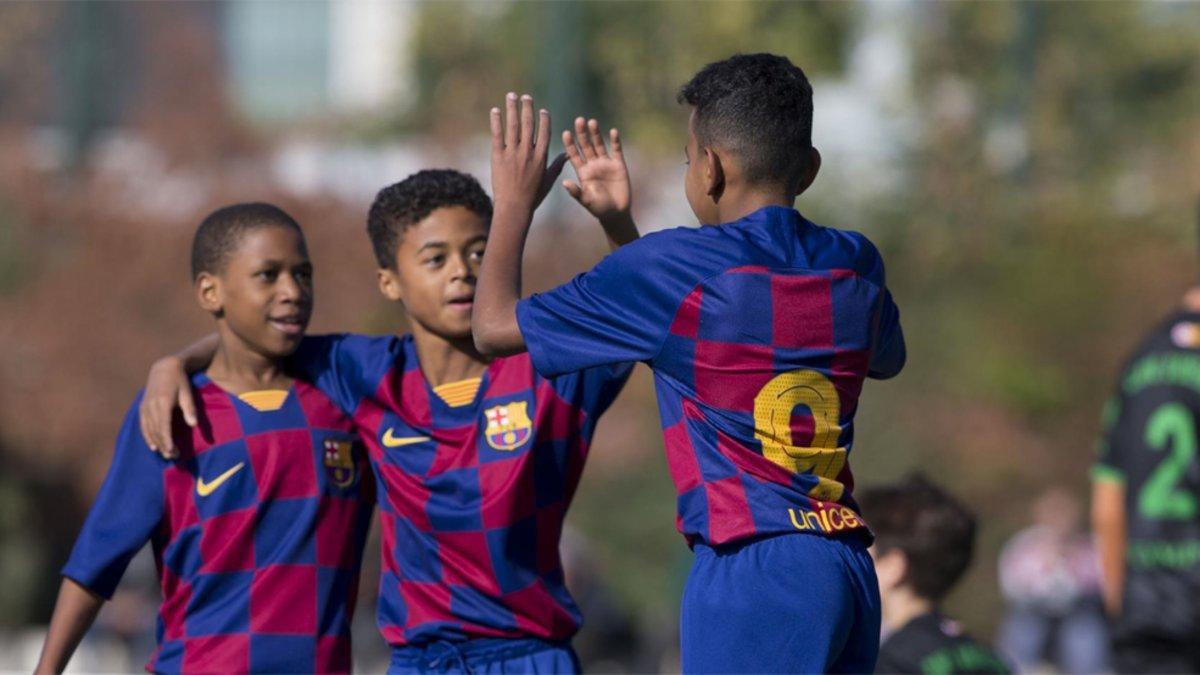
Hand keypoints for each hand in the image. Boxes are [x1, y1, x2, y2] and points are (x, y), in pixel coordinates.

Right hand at [138, 356, 195, 458]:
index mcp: (163, 403)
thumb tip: (193, 425)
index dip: (167, 440)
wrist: (164, 368)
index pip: (164, 426)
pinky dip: (147, 436)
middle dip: (163, 445)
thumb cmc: (180, 382)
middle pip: (156, 430)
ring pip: (148, 430)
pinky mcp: (142, 407)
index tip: (172, 451)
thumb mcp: (187, 394)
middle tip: (173, 456)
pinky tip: (153, 446)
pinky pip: (143, 425)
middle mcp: (151, 406)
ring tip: (165, 454)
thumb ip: (189, 409)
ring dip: (156, 443)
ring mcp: (145, 407)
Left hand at [490, 93, 552, 211]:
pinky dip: (496, 121)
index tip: (542, 110)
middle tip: (525, 96)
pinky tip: (495, 111)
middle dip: (527, 108)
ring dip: (512, 109)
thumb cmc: (533, 197)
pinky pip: (497, 135)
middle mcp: (528, 152)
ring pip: (513, 125)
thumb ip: (557, 166)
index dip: (543, 119)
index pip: (544, 132)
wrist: (514, 207)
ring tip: (511, 96)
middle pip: (528, 124)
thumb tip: (568, 156)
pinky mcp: (498, 156)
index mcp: (541, 157)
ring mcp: (512, 153)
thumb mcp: (548, 181)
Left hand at [562, 117, 630, 224]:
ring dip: (596, 134)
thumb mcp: (586, 201)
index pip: (574, 155)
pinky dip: (615, 141)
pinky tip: (613, 131)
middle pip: (586, 146)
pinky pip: (616, 150)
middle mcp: (592, 164)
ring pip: (599, 145)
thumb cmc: (598, 208)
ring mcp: (605, 163)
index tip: (565, 133)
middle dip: (582, 134)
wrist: (616, 213)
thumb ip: (576, 192)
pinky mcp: (618, 165)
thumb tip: (565, 182)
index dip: (570, 144)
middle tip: (578, 120)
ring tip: (592, 122)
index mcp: (582, 172)